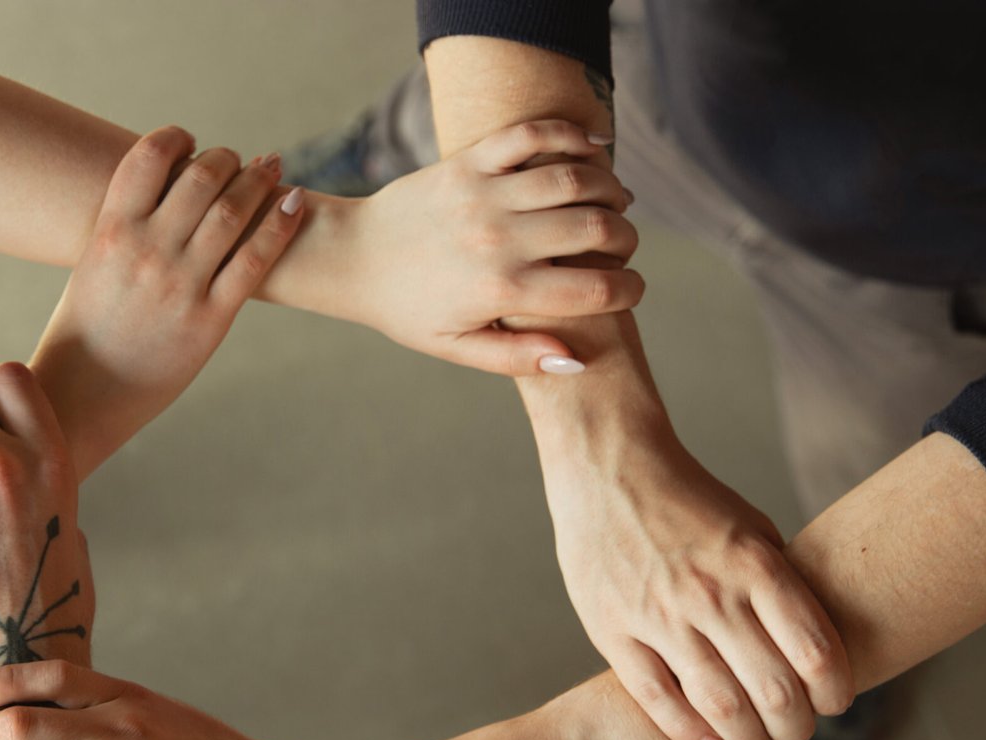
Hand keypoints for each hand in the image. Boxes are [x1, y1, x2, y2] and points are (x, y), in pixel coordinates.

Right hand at [30, 125, 304, 477]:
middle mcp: (146, 251)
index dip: (177, 139)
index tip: (192, 142)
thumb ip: (124, 229)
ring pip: (233, 213)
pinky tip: (295, 205)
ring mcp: (180, 284)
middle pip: (200, 177)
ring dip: (258, 181)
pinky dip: (280, 226)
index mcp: (110, 232)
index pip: (149, 156)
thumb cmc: (86, 330)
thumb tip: (157, 194)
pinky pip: (254, 261)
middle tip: (238, 159)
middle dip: (225, 159)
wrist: (84, 395)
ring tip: (270, 168)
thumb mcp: (92, 266)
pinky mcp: (210, 319)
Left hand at [341, 119, 642, 375]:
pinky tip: (593, 146)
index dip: (630, 290)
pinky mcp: (467, 162)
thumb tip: (578, 359)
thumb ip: (517, 357)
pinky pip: (532, 135)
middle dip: (626, 238)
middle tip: (622, 246)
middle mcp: (497, 240)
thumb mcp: (457, 348)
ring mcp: (483, 195)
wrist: (352, 258)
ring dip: (610, 188)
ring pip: (575, 179)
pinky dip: (571, 135)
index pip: (595, 291)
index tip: (633, 289)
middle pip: (596, 229)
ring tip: (615, 202)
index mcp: (501, 292)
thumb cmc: (407, 311)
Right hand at [550, 429, 852, 739]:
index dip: (835, 692)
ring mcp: (659, 615)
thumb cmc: (686, 499)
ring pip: (720, 706)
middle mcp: (712, 593)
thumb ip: (781, 583)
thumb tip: (813, 641)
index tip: (834, 703)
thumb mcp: (751, 528)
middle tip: (797, 736)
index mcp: (755, 565)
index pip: (816, 652)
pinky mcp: (613, 630)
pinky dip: (691, 733)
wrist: (608, 468)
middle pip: (775, 691)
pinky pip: (657, 699)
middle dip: (797, 728)